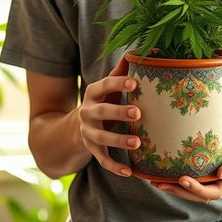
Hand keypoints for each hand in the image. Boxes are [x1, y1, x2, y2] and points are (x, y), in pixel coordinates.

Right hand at [78, 57, 140, 177]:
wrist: (77, 126)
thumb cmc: (104, 99)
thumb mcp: (109, 85)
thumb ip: (123, 70)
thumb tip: (144, 49)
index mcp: (93, 92)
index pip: (104, 85)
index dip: (118, 83)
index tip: (134, 82)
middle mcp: (87, 111)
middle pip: (102, 111)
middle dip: (119, 112)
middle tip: (138, 113)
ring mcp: (88, 132)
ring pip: (102, 137)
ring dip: (119, 140)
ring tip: (138, 142)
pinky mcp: (91, 149)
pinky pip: (102, 159)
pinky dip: (115, 166)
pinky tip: (130, 172)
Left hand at [151, 82, 221, 202]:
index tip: (220, 171)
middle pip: (219, 190)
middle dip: (199, 189)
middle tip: (179, 180)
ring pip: (204, 195)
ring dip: (182, 193)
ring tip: (158, 183)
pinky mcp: (212, 177)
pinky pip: (197, 188)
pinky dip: (179, 189)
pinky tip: (159, 180)